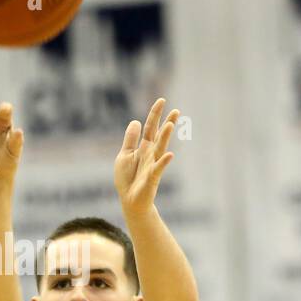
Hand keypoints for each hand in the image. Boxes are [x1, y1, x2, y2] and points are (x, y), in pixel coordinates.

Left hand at [115, 98, 178, 216]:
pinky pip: (159, 168)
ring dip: (165, 137)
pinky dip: (163, 162)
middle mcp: (150, 154)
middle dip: (166, 123)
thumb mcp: (124, 155)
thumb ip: (130, 139)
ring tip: (170, 125)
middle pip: (159, 135)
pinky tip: (170, 155)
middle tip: (175, 110)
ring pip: (160, 148)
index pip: (150, 128)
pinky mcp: (152, 177)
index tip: (162, 100)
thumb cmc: (127, 179)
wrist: (130, 200)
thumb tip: (136, 121)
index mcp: (143, 147)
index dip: (155, 114)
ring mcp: (153, 165)